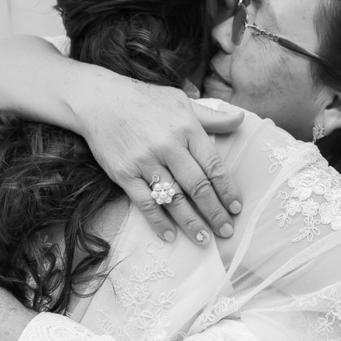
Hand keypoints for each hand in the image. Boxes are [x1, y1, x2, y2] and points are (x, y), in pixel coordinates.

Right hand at [73, 78, 243, 243]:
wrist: (100, 100)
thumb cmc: (145, 100)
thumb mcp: (182, 102)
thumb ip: (212, 116)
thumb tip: (241, 120)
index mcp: (186, 129)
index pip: (213, 165)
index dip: (227, 190)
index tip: (236, 208)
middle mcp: (168, 146)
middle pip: (197, 186)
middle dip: (214, 212)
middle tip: (226, 230)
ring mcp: (145, 161)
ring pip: (173, 198)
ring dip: (191, 222)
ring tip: (204, 239)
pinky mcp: (124, 173)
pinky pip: (145, 202)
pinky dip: (158, 221)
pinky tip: (170, 235)